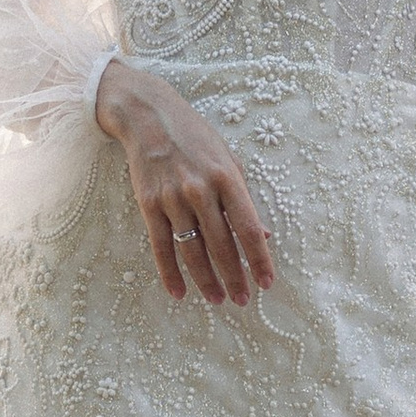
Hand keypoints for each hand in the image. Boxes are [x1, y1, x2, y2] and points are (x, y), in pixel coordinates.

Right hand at [93, 59, 276, 305]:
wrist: (148, 115)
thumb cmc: (195, 137)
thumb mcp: (228, 160)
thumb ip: (244, 198)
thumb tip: (262, 234)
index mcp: (227, 178)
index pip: (248, 229)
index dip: (259, 260)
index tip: (266, 282)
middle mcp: (200, 190)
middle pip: (222, 245)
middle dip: (234, 277)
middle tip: (242, 300)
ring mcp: (173, 198)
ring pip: (192, 251)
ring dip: (206, 280)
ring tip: (217, 300)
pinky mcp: (149, 204)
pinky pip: (161, 246)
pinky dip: (170, 272)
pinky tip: (179, 292)